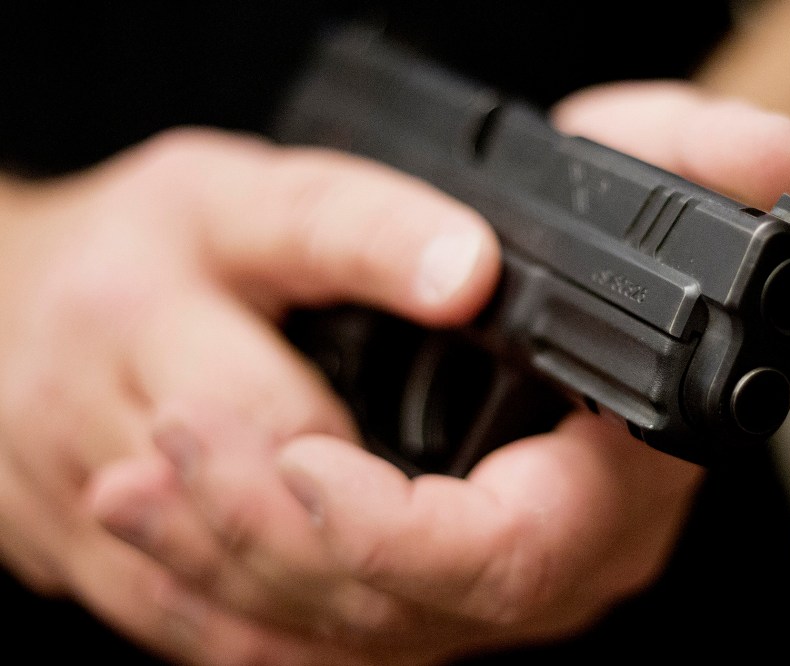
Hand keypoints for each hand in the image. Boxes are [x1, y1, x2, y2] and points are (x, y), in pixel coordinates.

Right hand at [0, 127, 499, 663]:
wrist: (8, 287)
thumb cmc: (143, 237)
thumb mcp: (256, 198)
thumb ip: (365, 230)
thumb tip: (470, 272)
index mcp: (135, 308)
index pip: (266, 413)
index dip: (364, 459)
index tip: (441, 475)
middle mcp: (76, 416)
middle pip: (234, 527)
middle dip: (351, 550)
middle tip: (438, 547)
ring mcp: (57, 498)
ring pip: (196, 603)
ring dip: (309, 610)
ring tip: (398, 594)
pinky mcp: (56, 550)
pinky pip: (162, 624)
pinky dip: (256, 635)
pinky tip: (322, 625)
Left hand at [87, 83, 789, 665]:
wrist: (542, 289)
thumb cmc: (579, 228)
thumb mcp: (622, 165)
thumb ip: (694, 155)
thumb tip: (780, 155)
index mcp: (617, 483)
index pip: (517, 556)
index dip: (408, 535)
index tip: (306, 460)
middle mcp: (550, 555)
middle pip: (409, 607)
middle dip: (279, 542)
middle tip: (177, 443)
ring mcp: (477, 584)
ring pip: (343, 623)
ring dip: (227, 553)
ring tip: (139, 473)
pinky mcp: (413, 585)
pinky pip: (312, 616)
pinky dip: (225, 568)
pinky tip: (156, 507)